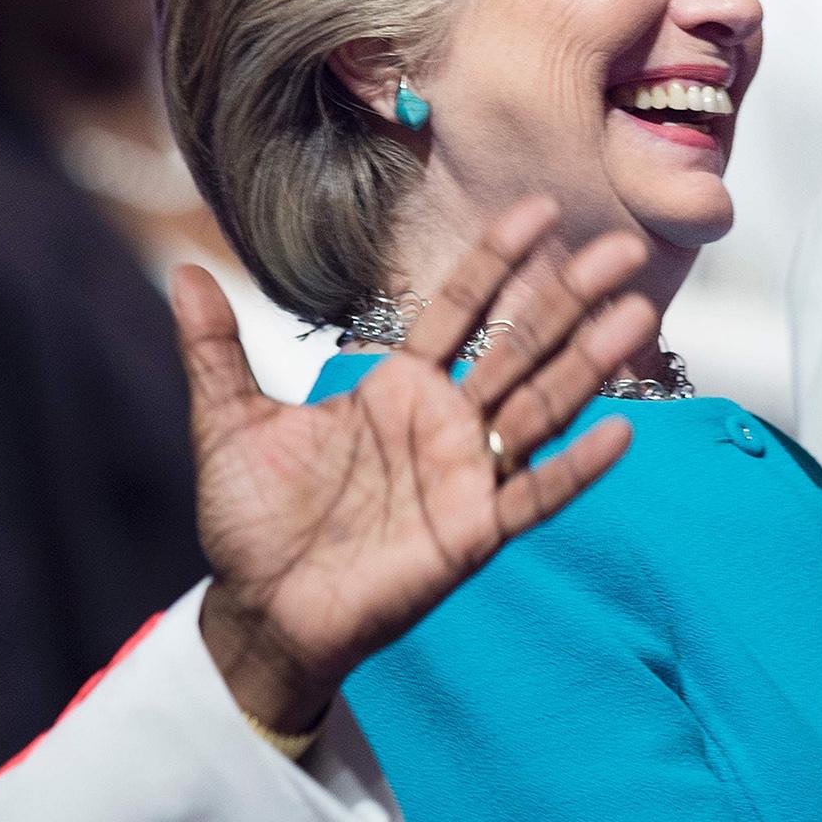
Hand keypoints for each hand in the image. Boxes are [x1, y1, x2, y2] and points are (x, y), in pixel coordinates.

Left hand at [181, 198, 655, 734]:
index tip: (541, 210)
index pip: (460, 308)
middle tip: (621, 248)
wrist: (257, 611)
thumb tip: (184, 272)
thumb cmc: (252, 522)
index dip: (498, 260)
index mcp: (396, 387)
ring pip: (540, 407)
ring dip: (589, 363)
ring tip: (637, 313)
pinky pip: (535, 496)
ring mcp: (466, 476)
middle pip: (519, 345)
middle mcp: (444, 423)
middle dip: (569, 296)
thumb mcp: (230, 423)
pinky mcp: (472, 534)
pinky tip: (619, 433)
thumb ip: (216, 349)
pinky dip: (576, 468)